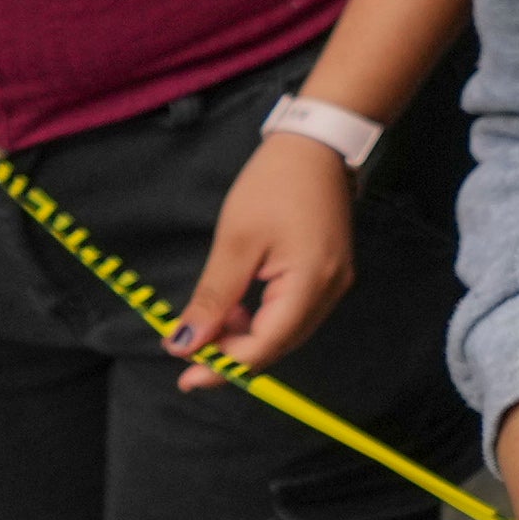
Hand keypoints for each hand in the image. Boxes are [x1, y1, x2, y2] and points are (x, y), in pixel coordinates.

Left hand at [169, 129, 361, 387]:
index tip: (184, 375)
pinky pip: (293, 313)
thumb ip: (213, 299)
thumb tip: (185, 346)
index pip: (265, 345)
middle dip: (233, 354)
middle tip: (187, 350)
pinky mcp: (329, 274)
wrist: (316, 144)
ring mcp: (334, 283)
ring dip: (245, 337)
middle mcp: (330, 291)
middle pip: (278, 345)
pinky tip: (237, 307)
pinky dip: (261, 319)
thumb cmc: (273, 185)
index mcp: (310, 283)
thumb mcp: (235, 242)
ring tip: (209, 324)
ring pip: (285, 332)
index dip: (224, 365)